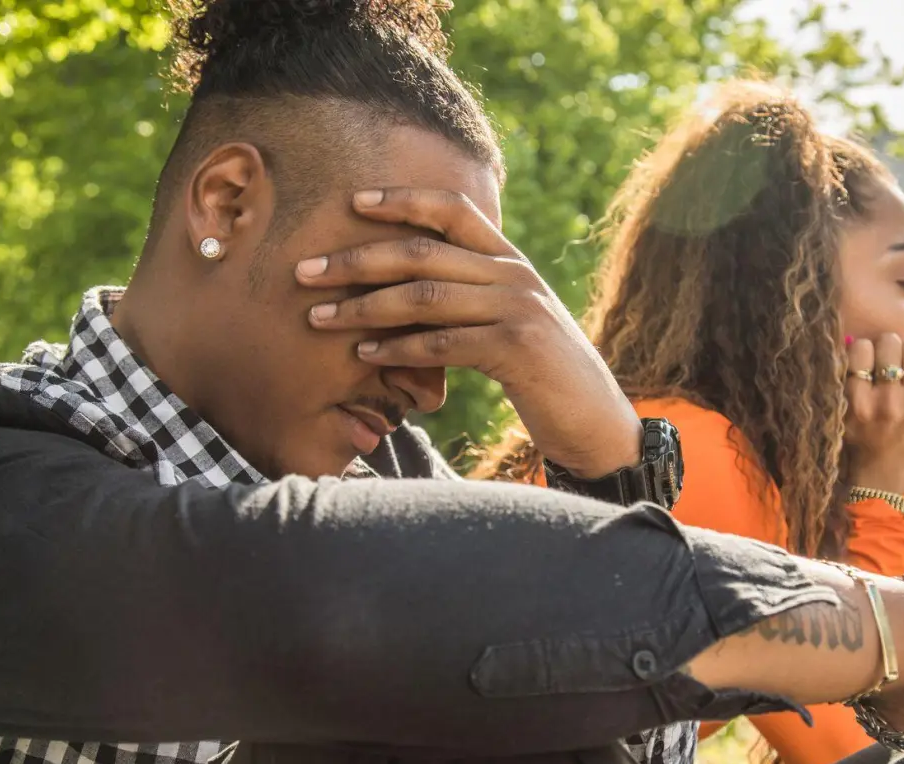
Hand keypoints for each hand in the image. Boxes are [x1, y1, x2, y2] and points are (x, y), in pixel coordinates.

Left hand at [299, 188, 639, 477]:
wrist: (599, 423)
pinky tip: (365, 357)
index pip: (452, 208)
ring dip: (364, 308)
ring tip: (320, 319)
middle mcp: (514, 275)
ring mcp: (519, 309)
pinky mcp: (518, 349)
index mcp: (509, 261)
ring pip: (425, 296)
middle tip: (304, 271)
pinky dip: (398, 349)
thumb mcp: (507, 327)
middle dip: (356, 259)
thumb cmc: (543, 379)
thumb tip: (403, 296)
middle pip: (423, 250)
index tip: (352, 200)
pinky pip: (444, 343)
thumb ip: (469, 302)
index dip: (401, 199)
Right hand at [844, 334, 903, 493]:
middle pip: (889, 343)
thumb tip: (850, 336)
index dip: (860, 348)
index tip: (862, 359)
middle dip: (884, 345)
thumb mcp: (838, 409)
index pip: (860, 349)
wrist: (885, 465)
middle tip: (883, 356)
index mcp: (858, 404)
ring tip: (899, 363)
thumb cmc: (856, 431)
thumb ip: (840, 377)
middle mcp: (887, 403)